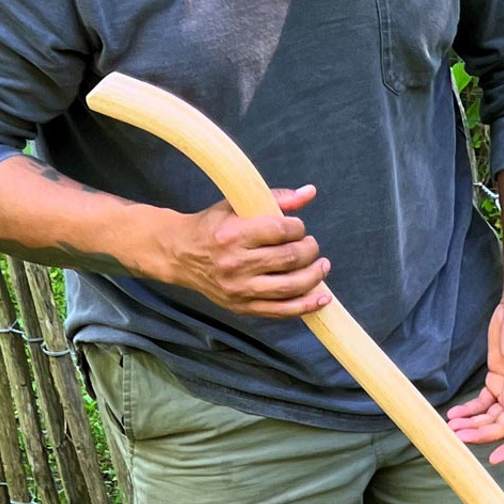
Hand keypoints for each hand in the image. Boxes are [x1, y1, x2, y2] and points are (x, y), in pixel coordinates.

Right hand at [165, 186, 330, 317]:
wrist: (181, 255)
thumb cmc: (213, 227)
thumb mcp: (237, 205)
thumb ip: (275, 198)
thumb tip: (310, 192)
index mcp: (234, 234)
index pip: (280, 231)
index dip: (298, 228)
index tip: (298, 227)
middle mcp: (236, 264)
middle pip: (288, 259)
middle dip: (309, 250)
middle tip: (312, 246)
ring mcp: (240, 289)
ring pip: (289, 287)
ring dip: (314, 277)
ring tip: (322, 266)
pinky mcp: (244, 308)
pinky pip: (282, 311)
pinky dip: (306, 306)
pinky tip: (322, 298)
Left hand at [447, 296, 503, 463]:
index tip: (495, 459)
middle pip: (502, 425)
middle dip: (481, 433)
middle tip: (458, 437)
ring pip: (490, 417)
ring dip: (472, 423)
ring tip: (451, 427)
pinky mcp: (497, 381)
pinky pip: (482, 403)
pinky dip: (469, 409)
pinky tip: (455, 413)